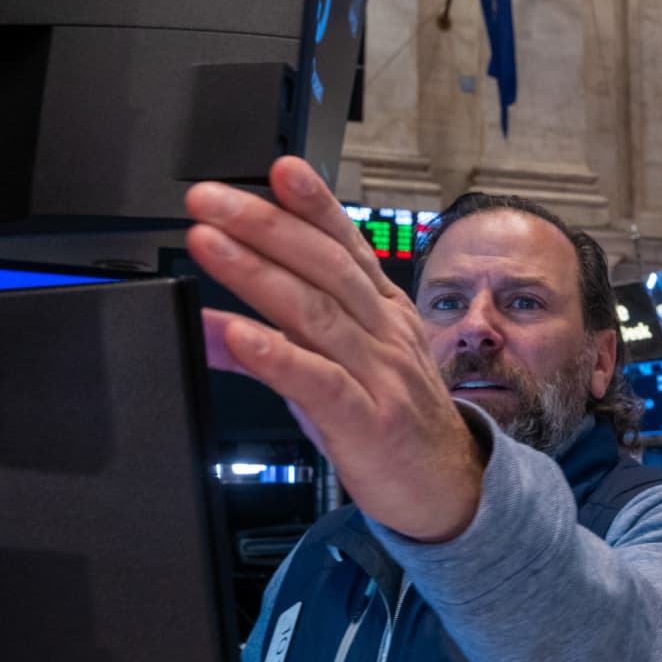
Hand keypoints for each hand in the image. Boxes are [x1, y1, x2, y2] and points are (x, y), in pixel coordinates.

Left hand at [184, 158, 485, 541]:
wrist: (451, 492)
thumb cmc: (393, 426)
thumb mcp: (339, 374)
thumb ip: (280, 345)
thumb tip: (214, 325)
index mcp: (384, 315)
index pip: (347, 247)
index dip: (315, 205)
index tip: (281, 169)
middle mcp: (384, 335)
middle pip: (323, 268)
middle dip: (265, 226)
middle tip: (210, 200)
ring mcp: (378, 375)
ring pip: (315, 313)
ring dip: (257, 273)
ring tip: (210, 245)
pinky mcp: (367, 421)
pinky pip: (319, 382)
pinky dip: (277, 356)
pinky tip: (243, 334)